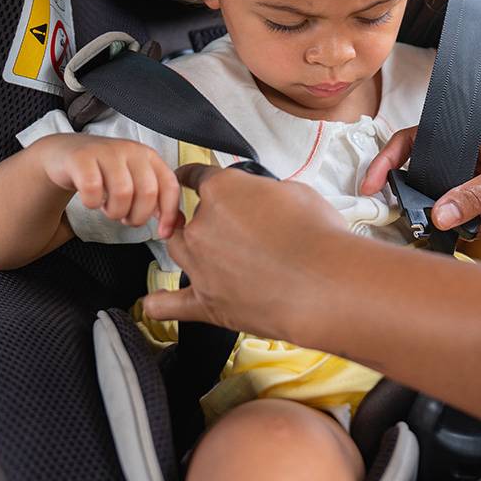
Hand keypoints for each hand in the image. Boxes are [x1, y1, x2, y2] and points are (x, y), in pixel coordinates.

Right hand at [38, 133, 181, 231]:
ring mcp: (107, 151)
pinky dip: (92, 203)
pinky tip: (91, 201)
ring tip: (109, 209)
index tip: (163, 233)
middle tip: (126, 219)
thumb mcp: (135, 183)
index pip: (170, 185)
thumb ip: (157, 201)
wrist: (66, 154)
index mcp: (149, 157)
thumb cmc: (104, 172)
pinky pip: (92, 189)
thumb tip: (177, 225)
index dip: (169, 213)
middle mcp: (131, 150)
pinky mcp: (82, 158)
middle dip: (138, 216)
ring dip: (115, 211)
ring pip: (123, 192)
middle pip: (148, 192)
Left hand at [142, 163, 352, 339]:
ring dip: (190, 249)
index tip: (188, 177)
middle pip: (186, 218)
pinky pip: (168, 304)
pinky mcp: (206, 302)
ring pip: (177, 251)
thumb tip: (268, 202)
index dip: (192, 176)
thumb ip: (268, 194)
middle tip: (228, 227)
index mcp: (223, 191)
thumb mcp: (298, 192)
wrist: (325, 282)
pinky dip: (160, 303)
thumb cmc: (317, 237)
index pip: (197, 176)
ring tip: (209, 254)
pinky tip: (155, 302)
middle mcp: (203, 227)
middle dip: (203, 220)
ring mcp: (200, 266)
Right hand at [361, 115, 480, 234]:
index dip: (388, 160)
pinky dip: (473, 228)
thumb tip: (438, 215)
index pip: (414, 139)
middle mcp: (465, 155)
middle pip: (423, 177)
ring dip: (454, 218)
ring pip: (442, 204)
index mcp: (467, 131)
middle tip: (423, 218)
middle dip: (424, 199)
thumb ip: (473, 195)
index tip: (371, 184)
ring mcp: (473, 181)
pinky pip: (462, 221)